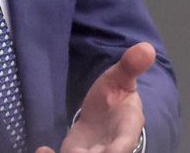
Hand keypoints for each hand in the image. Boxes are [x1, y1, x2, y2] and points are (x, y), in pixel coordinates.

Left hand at [35, 42, 155, 152]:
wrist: (106, 113)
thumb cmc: (117, 95)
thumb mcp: (121, 78)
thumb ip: (130, 66)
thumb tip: (146, 47)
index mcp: (126, 130)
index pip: (125, 145)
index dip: (116, 150)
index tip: (108, 152)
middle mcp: (110, 148)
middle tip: (71, 152)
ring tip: (46, 152)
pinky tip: (43, 150)